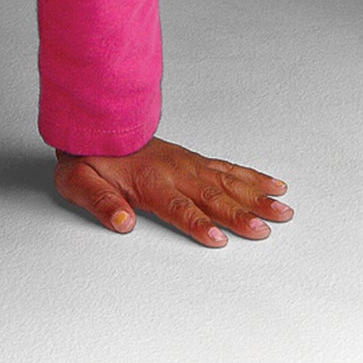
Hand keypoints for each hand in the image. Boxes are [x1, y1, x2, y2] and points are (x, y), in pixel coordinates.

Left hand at [53, 137, 292, 247]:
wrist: (97, 123)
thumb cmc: (89, 158)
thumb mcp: (79, 183)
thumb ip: (101, 203)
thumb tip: (122, 223)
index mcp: (150, 182)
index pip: (179, 208)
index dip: (199, 224)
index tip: (220, 238)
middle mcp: (177, 172)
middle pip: (214, 197)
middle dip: (242, 214)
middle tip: (266, 229)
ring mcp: (190, 164)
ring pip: (229, 182)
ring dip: (257, 197)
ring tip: (283, 210)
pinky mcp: (195, 160)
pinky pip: (229, 169)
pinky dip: (253, 177)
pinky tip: (272, 184)